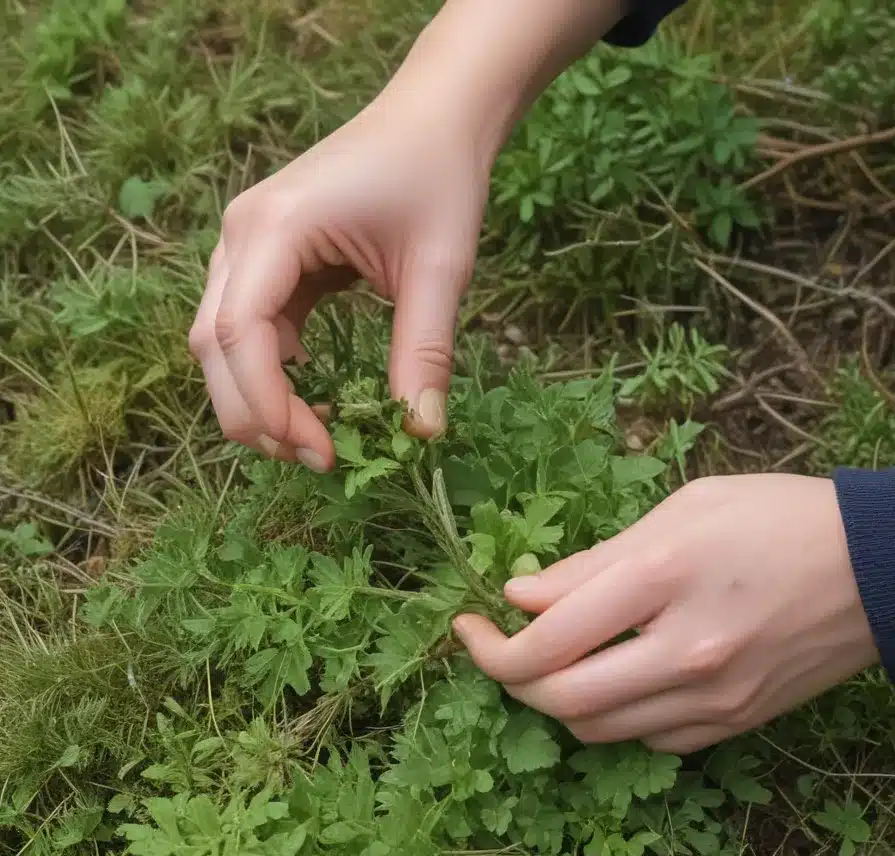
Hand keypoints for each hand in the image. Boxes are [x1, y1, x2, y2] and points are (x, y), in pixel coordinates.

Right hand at [187, 0, 625, 472]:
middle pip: (212, 345)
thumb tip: (421, 433)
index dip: (269, 403)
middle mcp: (241, 236)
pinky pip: (251, 328)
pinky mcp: (266, 259)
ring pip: (222, 342)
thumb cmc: (438, 177)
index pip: (239, 333)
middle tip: (319, 459)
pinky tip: (314, 398)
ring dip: (258, 398)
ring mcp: (246, 246)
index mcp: (272, 228)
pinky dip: (274, 372)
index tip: (321, 451)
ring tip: (316, 439)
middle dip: (256, 414)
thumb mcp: (440, 269)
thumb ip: (425, 351)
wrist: (433, 116)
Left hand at [454, 474, 878, 753]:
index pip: (546, 640)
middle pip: (561, 700)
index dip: (489, 642)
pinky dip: (613, 717)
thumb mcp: (681, 511)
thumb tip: (522, 597)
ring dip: (557, 700)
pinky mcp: (736, 724)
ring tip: (552, 661)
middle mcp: (684, 652)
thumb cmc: (777, 517)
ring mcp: (713, 699)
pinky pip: (649, 741)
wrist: (883, 570)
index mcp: (663, 580)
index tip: (469, 622)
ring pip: (598, 729)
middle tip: (499, 649)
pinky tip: (615, 681)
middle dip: (510, 680)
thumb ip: (595, 561)